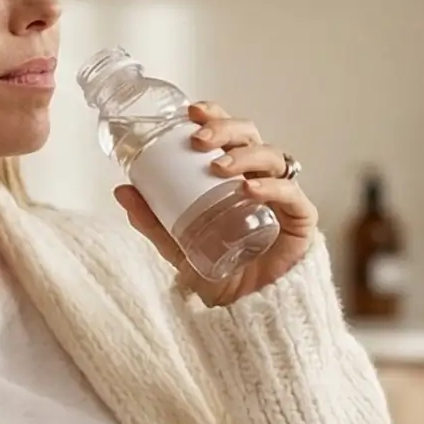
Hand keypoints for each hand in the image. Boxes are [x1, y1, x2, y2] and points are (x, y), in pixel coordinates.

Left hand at [114, 101, 318, 307]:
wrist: (248, 312)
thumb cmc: (220, 274)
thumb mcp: (178, 246)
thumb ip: (153, 221)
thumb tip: (122, 190)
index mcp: (236, 176)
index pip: (230, 133)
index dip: (214, 116)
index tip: (191, 111)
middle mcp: (262, 178)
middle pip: (251, 135)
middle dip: (225, 129)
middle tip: (199, 139)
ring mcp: (284, 197)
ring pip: (272, 157)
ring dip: (244, 155)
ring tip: (218, 168)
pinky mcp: (302, 220)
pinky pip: (291, 194)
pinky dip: (272, 188)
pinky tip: (250, 190)